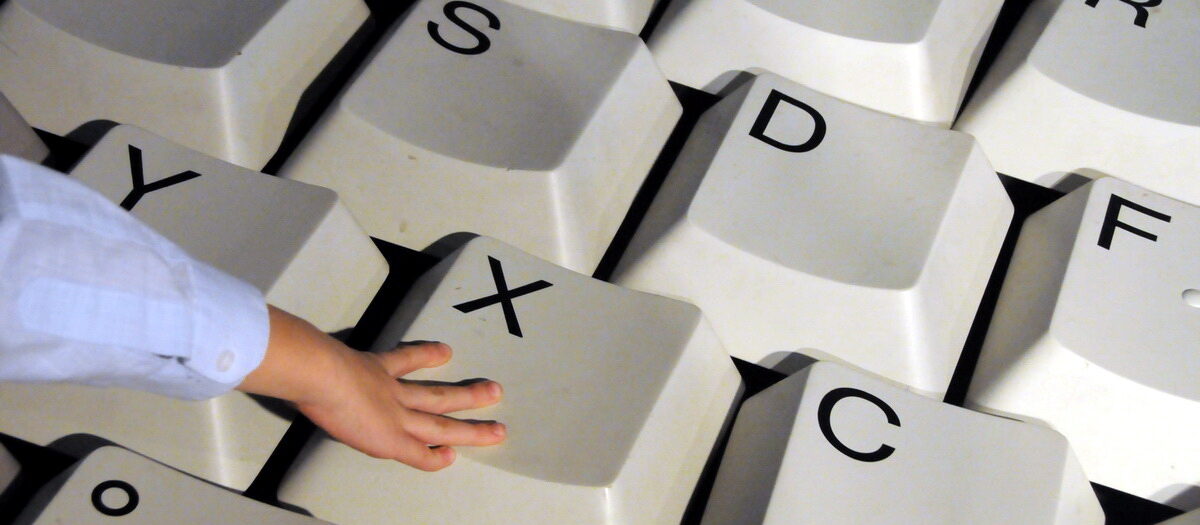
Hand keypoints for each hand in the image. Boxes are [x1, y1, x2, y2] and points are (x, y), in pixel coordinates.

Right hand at [239, 307, 505, 470]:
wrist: (317, 371)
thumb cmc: (310, 358)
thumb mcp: (311, 345)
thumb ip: (304, 347)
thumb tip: (282, 344)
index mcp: (371, 367)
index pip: (404, 361)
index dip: (426, 356)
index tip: (444, 353)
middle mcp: (391, 390)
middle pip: (437, 393)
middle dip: (466, 394)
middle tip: (495, 391)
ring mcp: (395, 415)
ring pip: (442, 422)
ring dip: (470, 427)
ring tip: (498, 429)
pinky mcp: (390, 438)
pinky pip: (418, 453)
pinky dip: (434, 459)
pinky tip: (451, 460)